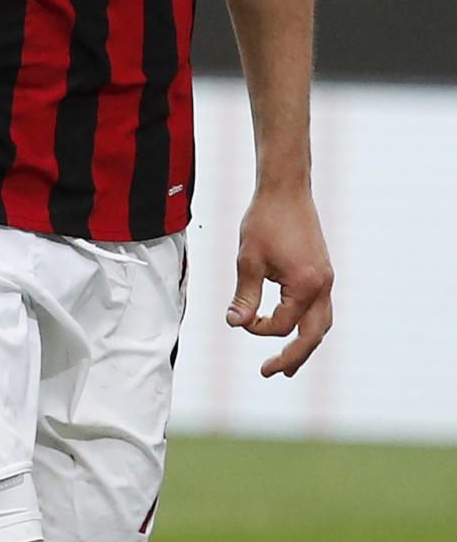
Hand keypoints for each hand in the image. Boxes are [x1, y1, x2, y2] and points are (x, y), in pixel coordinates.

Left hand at [226, 187, 332, 377]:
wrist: (285, 188)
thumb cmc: (265, 220)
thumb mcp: (248, 260)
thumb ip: (245, 296)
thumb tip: (235, 324)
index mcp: (305, 286)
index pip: (282, 325)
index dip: (257, 328)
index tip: (239, 318)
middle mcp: (322, 286)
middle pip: (312, 336)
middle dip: (292, 357)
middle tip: (270, 372)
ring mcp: (326, 279)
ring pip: (322, 324)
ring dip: (305, 344)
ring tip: (288, 363)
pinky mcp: (323, 271)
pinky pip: (321, 308)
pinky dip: (308, 324)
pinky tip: (292, 325)